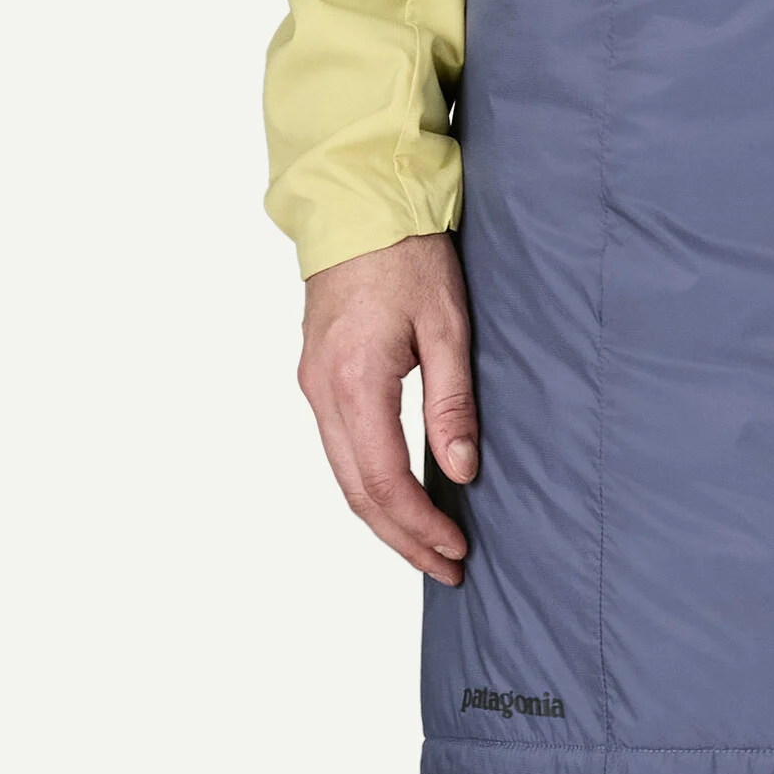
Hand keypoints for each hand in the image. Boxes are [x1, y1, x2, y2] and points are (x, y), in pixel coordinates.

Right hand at [297, 233, 476, 585]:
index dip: (418, 527)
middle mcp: (321, 392)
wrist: (360, 205)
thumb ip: (452, 402)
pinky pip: (340, 449)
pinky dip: (368, 484)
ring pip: (343, 475)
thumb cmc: (410, 255)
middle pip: (356, 492)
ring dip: (383, 517)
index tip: (454, 553)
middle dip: (401, 538)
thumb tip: (460, 470)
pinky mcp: (318, 376)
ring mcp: (313, 385)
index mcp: (354, 383)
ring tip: (427, 547)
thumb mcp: (448, 326)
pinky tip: (399, 497)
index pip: (382, 481)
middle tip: (446, 568)